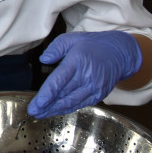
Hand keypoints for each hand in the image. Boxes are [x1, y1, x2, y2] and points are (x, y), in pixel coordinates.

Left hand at [28, 30, 142, 118]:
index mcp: (77, 62)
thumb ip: (55, 48)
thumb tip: (43, 59)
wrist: (119, 53)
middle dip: (47, 105)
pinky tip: (56, 111)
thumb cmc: (91, 44)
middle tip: (33, 112)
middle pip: (64, 95)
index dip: (47, 94)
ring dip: (55, 110)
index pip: (59, 81)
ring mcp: (94, 87)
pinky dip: (68, 108)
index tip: (36, 104)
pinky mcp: (99, 94)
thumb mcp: (71, 38)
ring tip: (40, 114)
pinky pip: (81, 104)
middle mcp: (87, 77)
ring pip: (72, 102)